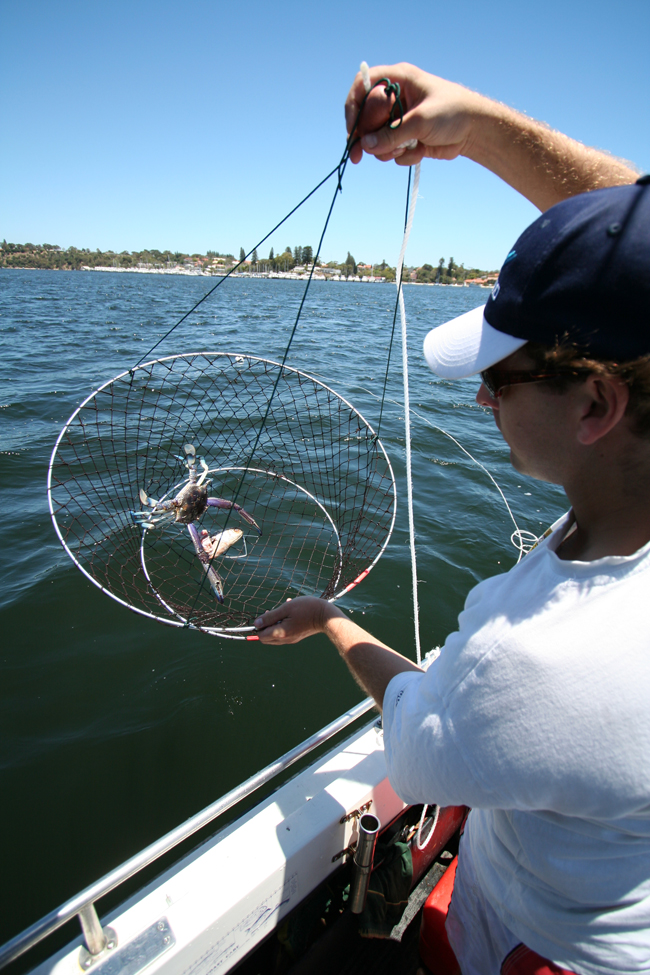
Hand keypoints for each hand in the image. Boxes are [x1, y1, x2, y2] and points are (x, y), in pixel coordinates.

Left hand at [254, 596, 343, 644]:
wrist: (326, 616)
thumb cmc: (307, 609)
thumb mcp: (286, 608)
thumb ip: (270, 616)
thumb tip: (256, 623)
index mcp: (281, 633)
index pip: (261, 636)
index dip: (259, 626)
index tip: (265, 615)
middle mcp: (285, 639)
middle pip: (266, 638)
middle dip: (266, 626)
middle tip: (273, 613)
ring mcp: (291, 640)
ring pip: (274, 636)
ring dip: (274, 625)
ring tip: (283, 611)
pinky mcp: (296, 637)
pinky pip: (282, 634)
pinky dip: (281, 625)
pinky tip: (290, 614)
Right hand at [345, 62, 484, 166]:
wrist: (475, 131)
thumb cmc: (453, 112)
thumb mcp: (421, 121)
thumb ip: (392, 134)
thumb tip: (366, 145)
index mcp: (398, 79)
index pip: (363, 87)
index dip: (354, 107)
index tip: (352, 130)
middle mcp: (394, 98)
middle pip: (365, 119)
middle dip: (368, 138)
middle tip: (361, 155)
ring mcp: (398, 119)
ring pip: (376, 140)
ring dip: (388, 150)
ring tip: (407, 148)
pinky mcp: (404, 138)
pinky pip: (390, 152)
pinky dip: (403, 156)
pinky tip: (420, 150)